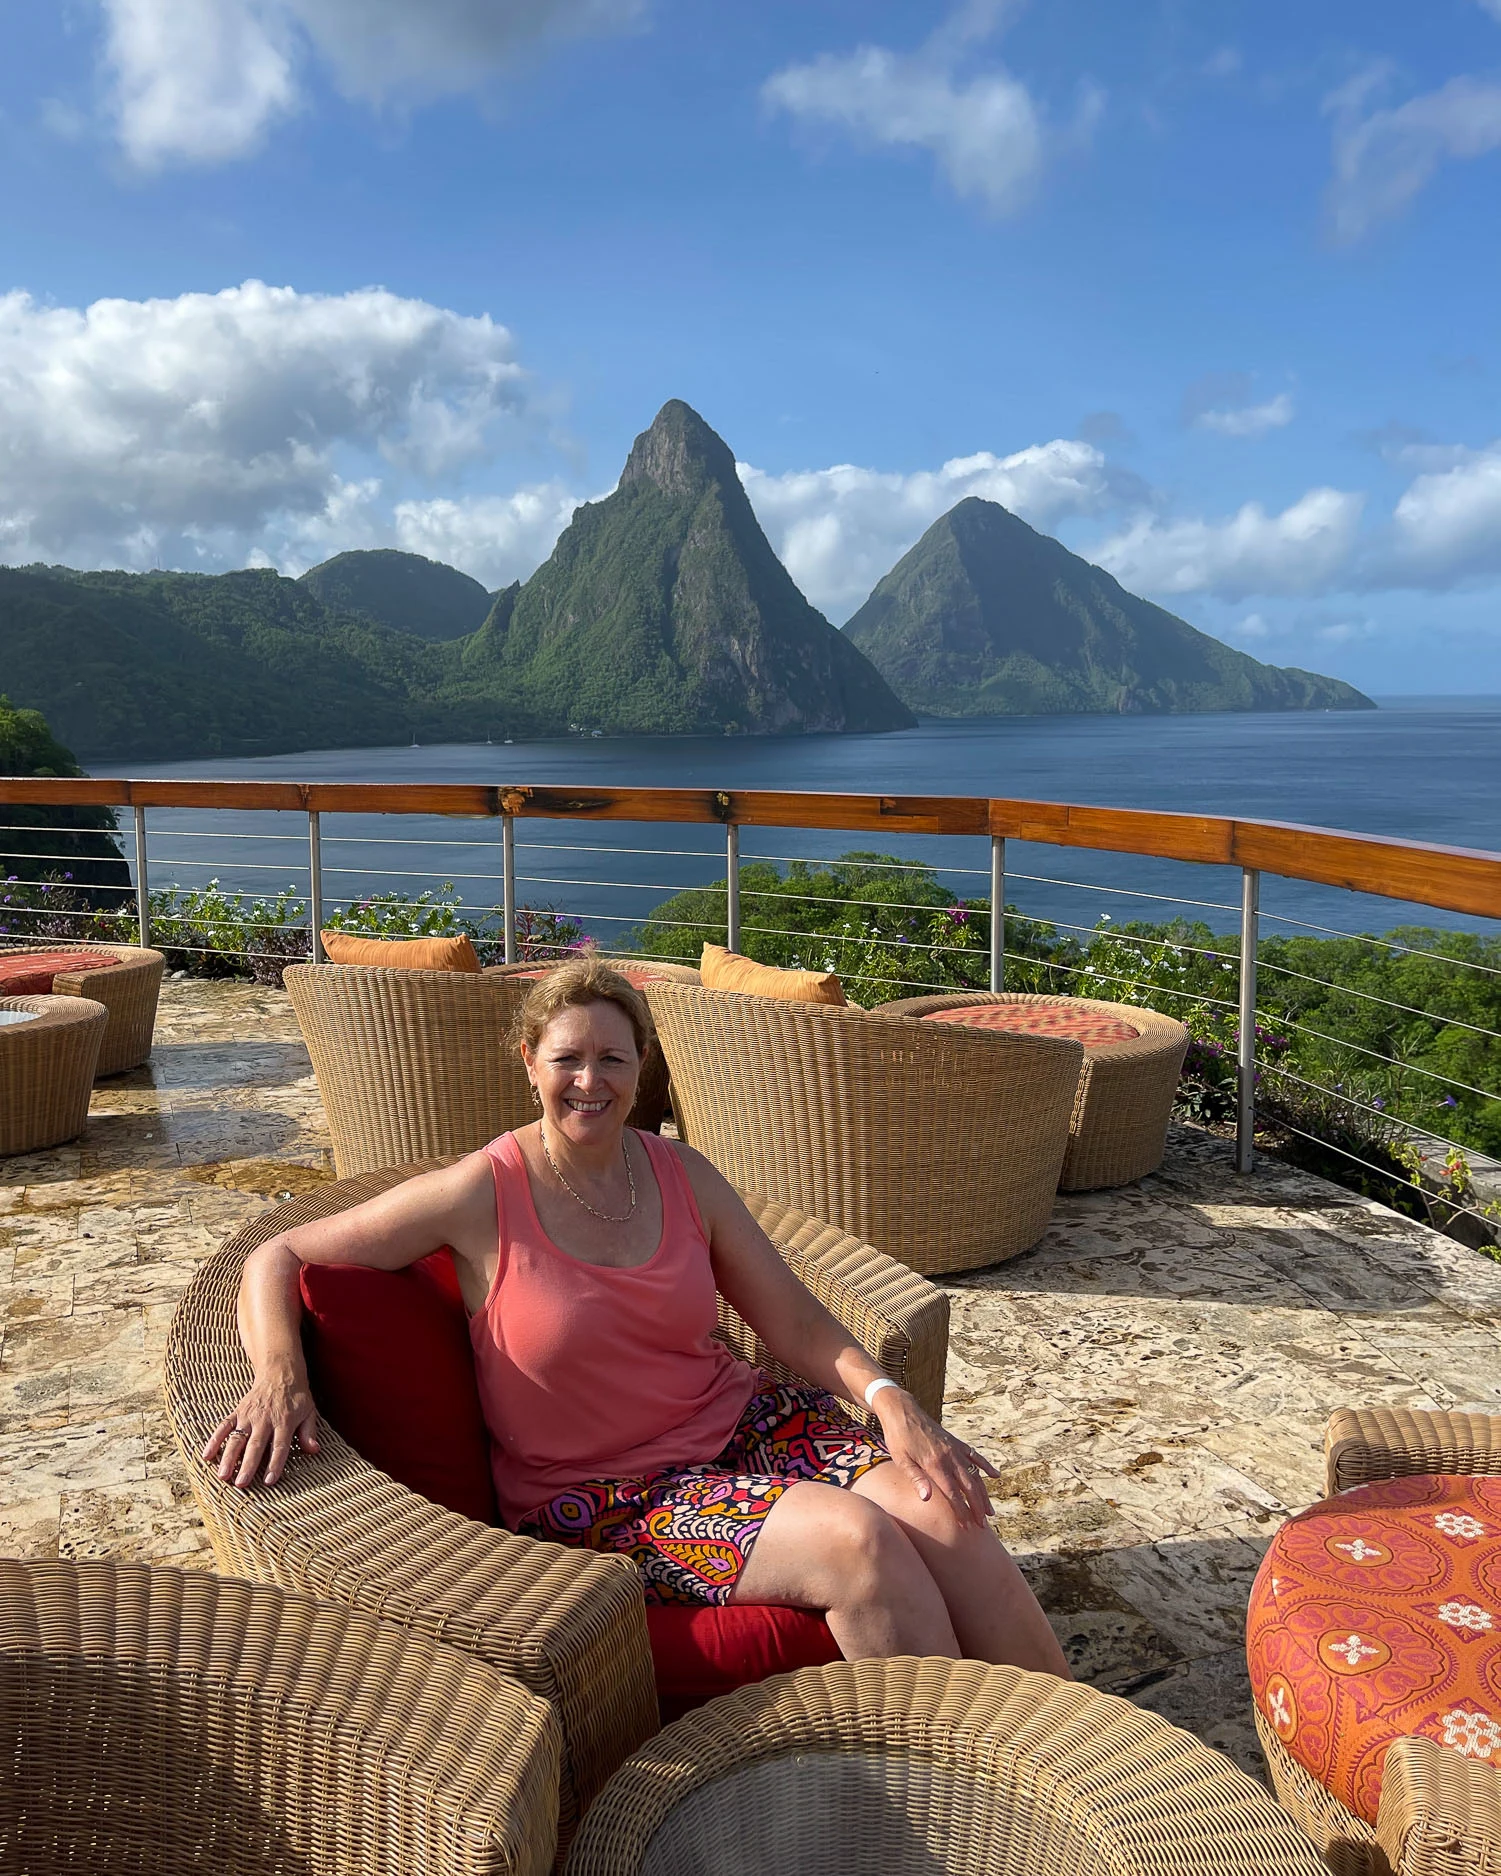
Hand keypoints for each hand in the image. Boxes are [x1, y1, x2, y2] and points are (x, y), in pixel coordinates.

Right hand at [202, 1364, 320, 1489]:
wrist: (280, 1373)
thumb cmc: (296, 1397)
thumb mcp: (309, 1411)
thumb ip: (309, 1432)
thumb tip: (314, 1450)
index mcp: (284, 1421)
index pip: (279, 1445)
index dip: (275, 1464)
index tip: (268, 1481)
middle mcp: (265, 1419)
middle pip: (256, 1445)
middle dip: (248, 1465)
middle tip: (241, 1484)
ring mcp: (249, 1415)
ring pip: (237, 1438)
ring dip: (229, 1457)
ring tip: (222, 1476)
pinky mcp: (237, 1412)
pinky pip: (224, 1426)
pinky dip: (215, 1440)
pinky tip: (206, 1455)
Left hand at [870, 1387, 998, 1526]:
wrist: (902, 1411)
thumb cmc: (898, 1438)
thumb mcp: (901, 1460)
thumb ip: (916, 1479)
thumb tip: (927, 1499)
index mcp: (935, 1465)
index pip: (953, 1494)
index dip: (961, 1512)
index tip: (967, 1528)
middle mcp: (949, 1457)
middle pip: (968, 1487)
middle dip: (977, 1508)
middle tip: (983, 1526)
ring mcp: (955, 1449)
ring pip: (975, 1475)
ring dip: (983, 1494)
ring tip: (989, 1512)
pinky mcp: (956, 1442)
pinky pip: (975, 1456)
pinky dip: (986, 1466)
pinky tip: (996, 1476)